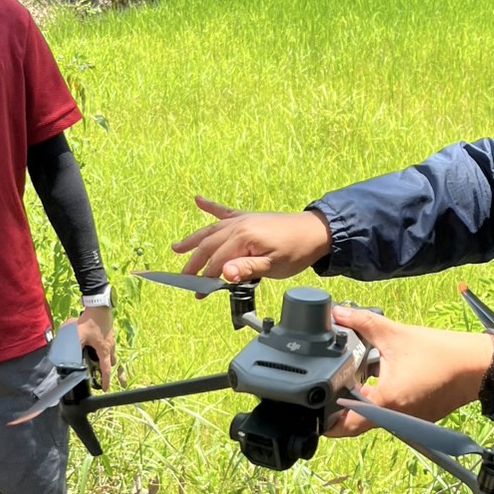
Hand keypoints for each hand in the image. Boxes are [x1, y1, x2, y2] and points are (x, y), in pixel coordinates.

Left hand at [74, 307, 115, 390]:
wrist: (100, 305)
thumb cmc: (91, 321)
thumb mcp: (79, 335)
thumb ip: (72, 346)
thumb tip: (65, 356)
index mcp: (104, 350)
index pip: (107, 369)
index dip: (106, 380)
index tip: (106, 388)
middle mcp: (111, 345)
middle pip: (111, 362)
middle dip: (107, 368)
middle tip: (100, 372)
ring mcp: (112, 338)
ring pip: (111, 352)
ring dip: (105, 357)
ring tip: (96, 357)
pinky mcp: (110, 332)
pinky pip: (109, 343)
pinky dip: (103, 346)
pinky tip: (95, 342)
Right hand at [172, 196, 331, 281]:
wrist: (316, 231)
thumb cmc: (296, 251)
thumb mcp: (273, 266)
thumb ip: (247, 269)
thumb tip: (223, 273)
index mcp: (244, 238)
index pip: (217, 261)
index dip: (206, 278)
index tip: (199, 293)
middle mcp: (239, 225)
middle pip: (209, 245)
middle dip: (194, 263)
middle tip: (183, 277)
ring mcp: (243, 220)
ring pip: (211, 230)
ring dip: (193, 240)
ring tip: (177, 248)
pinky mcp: (248, 217)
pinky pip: (224, 212)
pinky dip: (211, 207)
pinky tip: (199, 200)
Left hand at [326, 306, 493, 438]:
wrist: (477, 366)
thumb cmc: (442, 353)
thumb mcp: (396, 334)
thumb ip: (362, 323)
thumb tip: (338, 312)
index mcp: (386, 402)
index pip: (345, 424)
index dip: (326, 420)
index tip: (315, 407)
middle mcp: (395, 418)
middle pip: (356, 423)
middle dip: (341, 408)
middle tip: (329, 389)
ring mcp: (408, 421)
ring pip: (374, 418)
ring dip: (362, 402)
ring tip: (355, 379)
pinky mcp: (418, 418)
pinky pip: (391, 414)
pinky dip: (382, 401)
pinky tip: (381, 379)